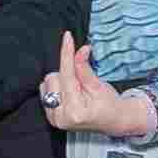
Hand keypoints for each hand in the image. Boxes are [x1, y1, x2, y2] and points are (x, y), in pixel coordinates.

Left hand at [38, 35, 156, 139]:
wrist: (112, 120)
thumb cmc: (109, 105)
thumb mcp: (99, 85)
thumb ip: (84, 67)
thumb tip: (80, 50)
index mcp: (75, 111)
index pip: (67, 75)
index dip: (67, 53)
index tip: (68, 37)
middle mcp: (61, 117)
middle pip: (53, 77)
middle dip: (68, 74)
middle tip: (83, 83)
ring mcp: (54, 119)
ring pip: (48, 83)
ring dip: (62, 81)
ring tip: (77, 91)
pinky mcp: (51, 118)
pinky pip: (45, 92)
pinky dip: (58, 88)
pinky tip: (69, 95)